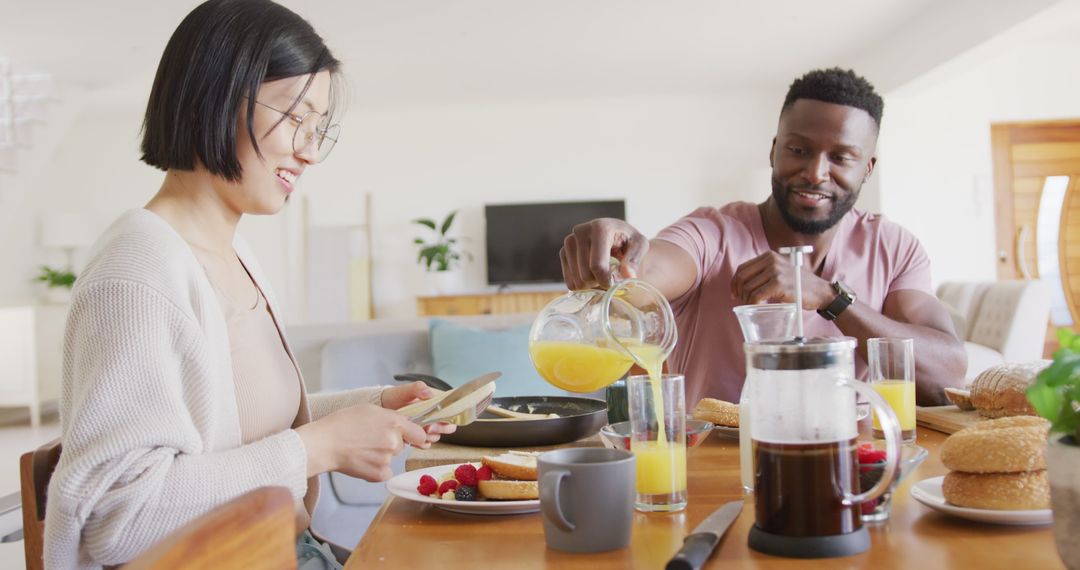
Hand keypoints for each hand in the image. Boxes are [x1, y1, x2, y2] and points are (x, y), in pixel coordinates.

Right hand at [295, 403, 428, 480]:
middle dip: (392, 443)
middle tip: (371, 439)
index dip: (414, 435)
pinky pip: (385, 472)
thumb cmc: (342, 423)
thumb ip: (391, 417)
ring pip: (392, 457)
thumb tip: (405, 424)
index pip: (420, 434)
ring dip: (382, 455)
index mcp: (394, 423)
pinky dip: (377, 469)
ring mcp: (387, 459)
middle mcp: (394, 441)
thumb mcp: (370, 409)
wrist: (324, 444)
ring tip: (362, 449)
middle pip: (403, 445)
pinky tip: (363, 460)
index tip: (409, 436)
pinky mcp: (379, 474)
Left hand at [380, 381, 456, 445]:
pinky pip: (426, 443)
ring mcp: (428, 425)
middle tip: (427, 428)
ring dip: (428, 437)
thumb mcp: (405, 390)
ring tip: (417, 433)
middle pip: (448, 426)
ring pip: (437, 436)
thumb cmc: (395, 397)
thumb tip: (428, 393)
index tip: (433, 421)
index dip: (447, 419)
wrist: (382, 408)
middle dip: (438, 430)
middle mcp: (435, 414)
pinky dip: (421, 443)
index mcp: (437, 401)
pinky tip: (412, 441)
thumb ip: (417, 389)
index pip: (452, 411)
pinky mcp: (419, 435)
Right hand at [560, 218, 648, 289]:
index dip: (607, 281)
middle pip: (585, 275)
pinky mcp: (563, 251)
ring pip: (576, 281)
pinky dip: (582, 284)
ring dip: (591, 285)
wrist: (616, 234)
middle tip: (610, 277)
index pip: (597, 266)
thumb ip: (634, 260)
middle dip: (599, 283)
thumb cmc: (629, 241)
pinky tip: (591, 275)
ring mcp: (569, 242)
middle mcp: (580, 232)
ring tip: (601, 274)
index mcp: (600, 228)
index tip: (615, 283)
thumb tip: (629, 276)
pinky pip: (569, 281)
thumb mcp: (639, 246)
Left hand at [730, 251, 833, 308]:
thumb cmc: (799, 285)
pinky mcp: (779, 284)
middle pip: (742, 277)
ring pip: (748, 288)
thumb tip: (742, 284)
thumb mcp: (780, 271)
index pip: (743, 268)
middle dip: (738, 291)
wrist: (820, 292)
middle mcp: (771, 260)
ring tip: (751, 305)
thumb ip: (764, 272)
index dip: (735, 281)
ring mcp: (775, 271)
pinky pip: (757, 296)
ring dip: (746, 299)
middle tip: (740, 301)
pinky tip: (757, 307)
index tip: (734, 292)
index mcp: (769, 256)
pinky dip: (753, 303)